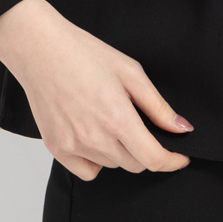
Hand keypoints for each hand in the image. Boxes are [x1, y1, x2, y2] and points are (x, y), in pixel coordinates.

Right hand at [0, 0, 193, 180]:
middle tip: (138, 122)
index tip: (180, 157)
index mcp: (117, 118)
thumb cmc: (84, 54)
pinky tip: (94, 134)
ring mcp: (74, 147)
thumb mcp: (130, 71)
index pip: (153, 158)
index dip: (172, 161)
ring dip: (121, 151)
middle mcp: (95, 138)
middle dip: (146, 149)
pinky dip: (97, 159)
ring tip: (109, 117)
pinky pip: (88, 170)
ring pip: (113, 165)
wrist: (41, 51)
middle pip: (135, 164)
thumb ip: (157, 105)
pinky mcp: (57, 150)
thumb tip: (181, 128)